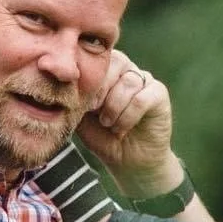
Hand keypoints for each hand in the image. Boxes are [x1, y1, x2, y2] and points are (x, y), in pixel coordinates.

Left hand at [75, 50, 178, 197]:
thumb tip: (63, 83)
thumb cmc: (102, 136)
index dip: (90, 77)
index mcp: (108, 70)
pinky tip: (121, 129)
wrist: (128, 162)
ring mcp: (145, 80)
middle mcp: (127, 70)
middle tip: (93, 110)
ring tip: (107, 124)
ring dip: (114, 107)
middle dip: (101, 88)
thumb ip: (76, 97)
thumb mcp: (82, 115)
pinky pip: (142, 98)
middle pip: (116, 62)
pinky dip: (128, 115)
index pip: (99, 59)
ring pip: (129, 82)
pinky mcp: (159, 94)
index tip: (84, 102)